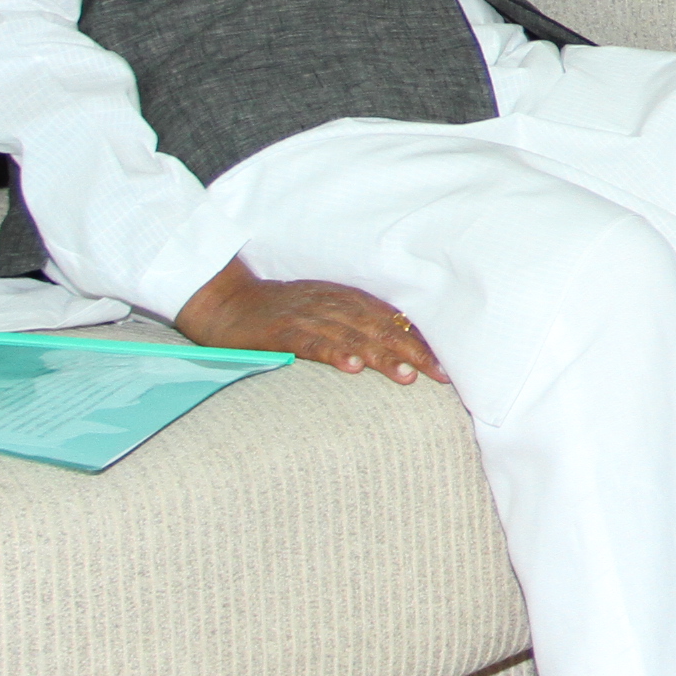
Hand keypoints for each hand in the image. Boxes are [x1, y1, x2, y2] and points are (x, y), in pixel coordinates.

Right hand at [177, 260, 444, 383]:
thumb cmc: (282, 312)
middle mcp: (333, 305)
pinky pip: (310, 341)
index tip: (446, 365)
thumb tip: (397, 350)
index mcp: (347, 300)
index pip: (391, 320)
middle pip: (380, 328)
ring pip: (352, 335)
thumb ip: (357, 325)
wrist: (228, 302)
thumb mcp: (324, 312)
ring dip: (381, 355)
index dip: (420, 341)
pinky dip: (332, 352)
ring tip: (407, 375)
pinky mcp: (281, 331)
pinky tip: (351, 367)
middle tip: (441, 374)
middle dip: (413, 351)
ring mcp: (307, 317)